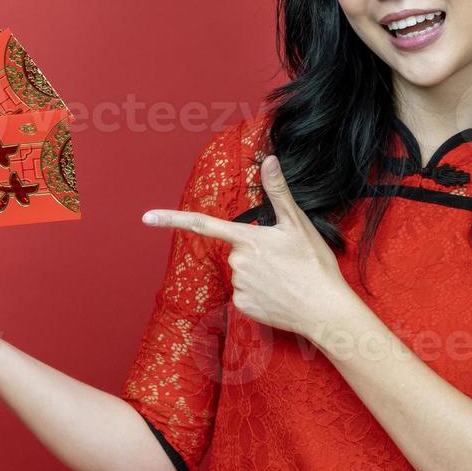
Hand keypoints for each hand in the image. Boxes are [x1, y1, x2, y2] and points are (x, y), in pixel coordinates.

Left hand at [141, 154, 354, 341]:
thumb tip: (270, 160)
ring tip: (287, 278)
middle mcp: (236, 263)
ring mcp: (238, 287)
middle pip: (237, 250)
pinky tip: (280, 295)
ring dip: (260, 273)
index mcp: (247, 239)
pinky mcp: (243, 307)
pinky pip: (245, 294)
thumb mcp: (298, 224)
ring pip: (242, 272)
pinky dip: (260, 292)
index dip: (171, 218)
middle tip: (286, 260)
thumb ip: (278, 191)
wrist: (325, 311)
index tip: (146, 216)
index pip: (202, 224)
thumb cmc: (314, 265)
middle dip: (256, 252)